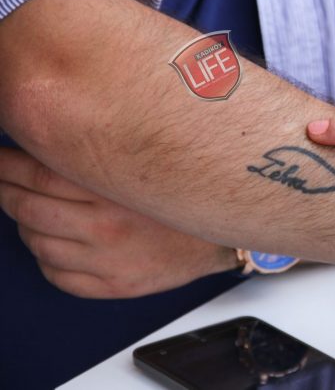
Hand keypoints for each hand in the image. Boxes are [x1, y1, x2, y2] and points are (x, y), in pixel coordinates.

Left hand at [0, 148, 237, 297]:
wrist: (218, 239)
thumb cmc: (182, 200)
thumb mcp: (145, 168)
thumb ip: (101, 158)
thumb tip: (55, 144)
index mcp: (114, 192)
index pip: (39, 175)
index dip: (7, 166)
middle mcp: (107, 228)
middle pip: (30, 210)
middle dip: (5, 193)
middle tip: (1, 184)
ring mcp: (109, 262)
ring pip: (38, 245)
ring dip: (24, 227)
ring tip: (30, 214)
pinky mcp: (114, 286)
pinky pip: (57, 277)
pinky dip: (45, 260)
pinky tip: (54, 246)